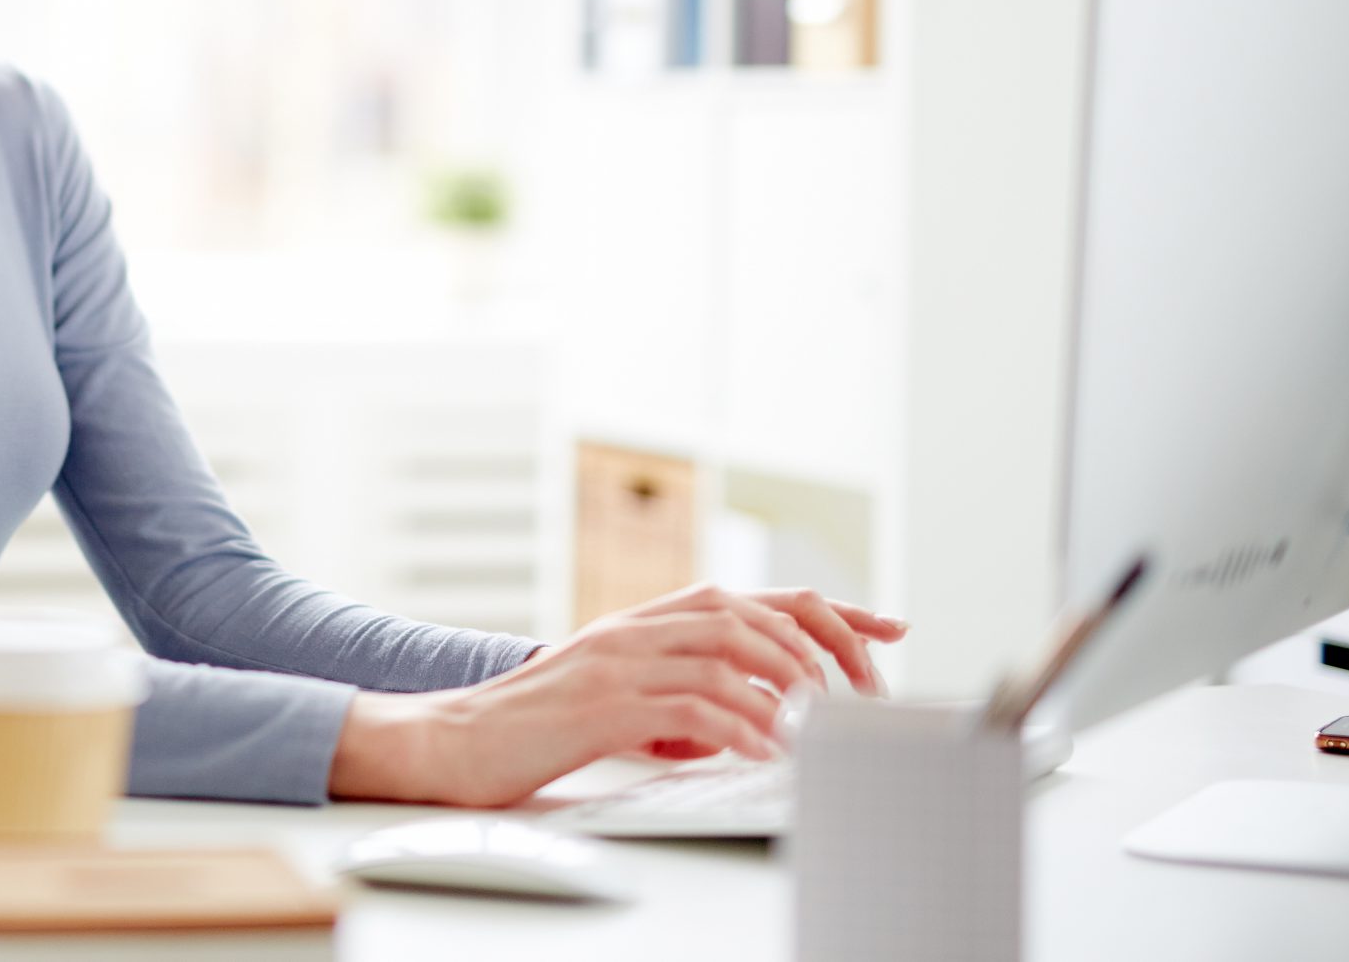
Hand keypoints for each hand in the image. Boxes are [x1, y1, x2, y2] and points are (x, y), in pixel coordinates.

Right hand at [328, 585, 909, 806]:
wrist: (456, 738)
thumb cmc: (540, 726)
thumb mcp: (626, 698)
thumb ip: (686, 695)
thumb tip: (756, 717)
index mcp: (651, 620)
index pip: (758, 599)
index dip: (832, 611)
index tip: (891, 629)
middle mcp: (641, 625)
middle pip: (756, 615)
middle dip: (826, 652)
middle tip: (862, 698)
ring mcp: (621, 657)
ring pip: (730, 650)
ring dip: (790, 687)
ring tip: (823, 725)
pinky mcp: (604, 698)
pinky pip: (690, 703)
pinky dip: (742, 724)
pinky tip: (768, 749)